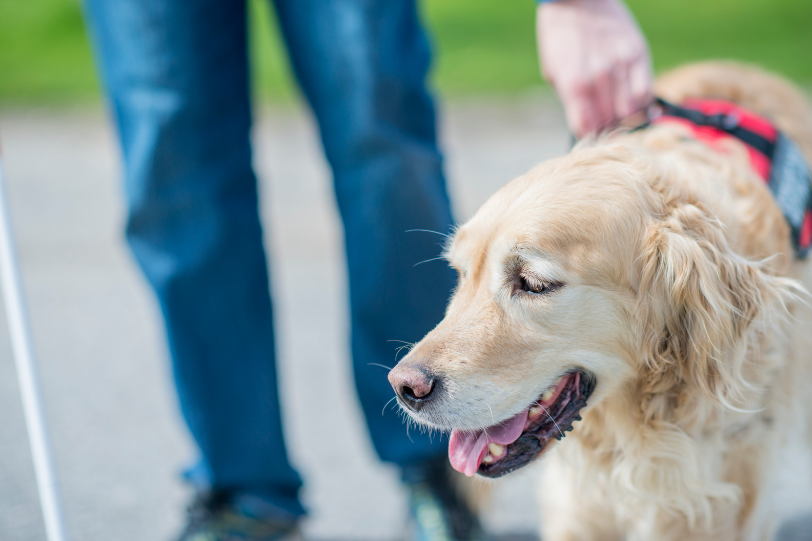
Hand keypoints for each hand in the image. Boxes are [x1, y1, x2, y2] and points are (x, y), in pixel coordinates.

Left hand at [537, 0, 651, 137]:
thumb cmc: (560, 37)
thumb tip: (586, 124)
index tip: (589, 133)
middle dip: (606, 128)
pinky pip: (646, 92)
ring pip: (631, 112)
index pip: (586, 129)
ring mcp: (621, 65)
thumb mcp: (554, 72)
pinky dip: (640, 102)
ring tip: (617, 111)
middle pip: (610, 123)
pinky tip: (631, 99)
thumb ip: (571, 100)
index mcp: (574, 85)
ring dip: (625, 118)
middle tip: (604, 123)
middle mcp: (599, 77)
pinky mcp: (638, 55)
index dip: (588, 136)